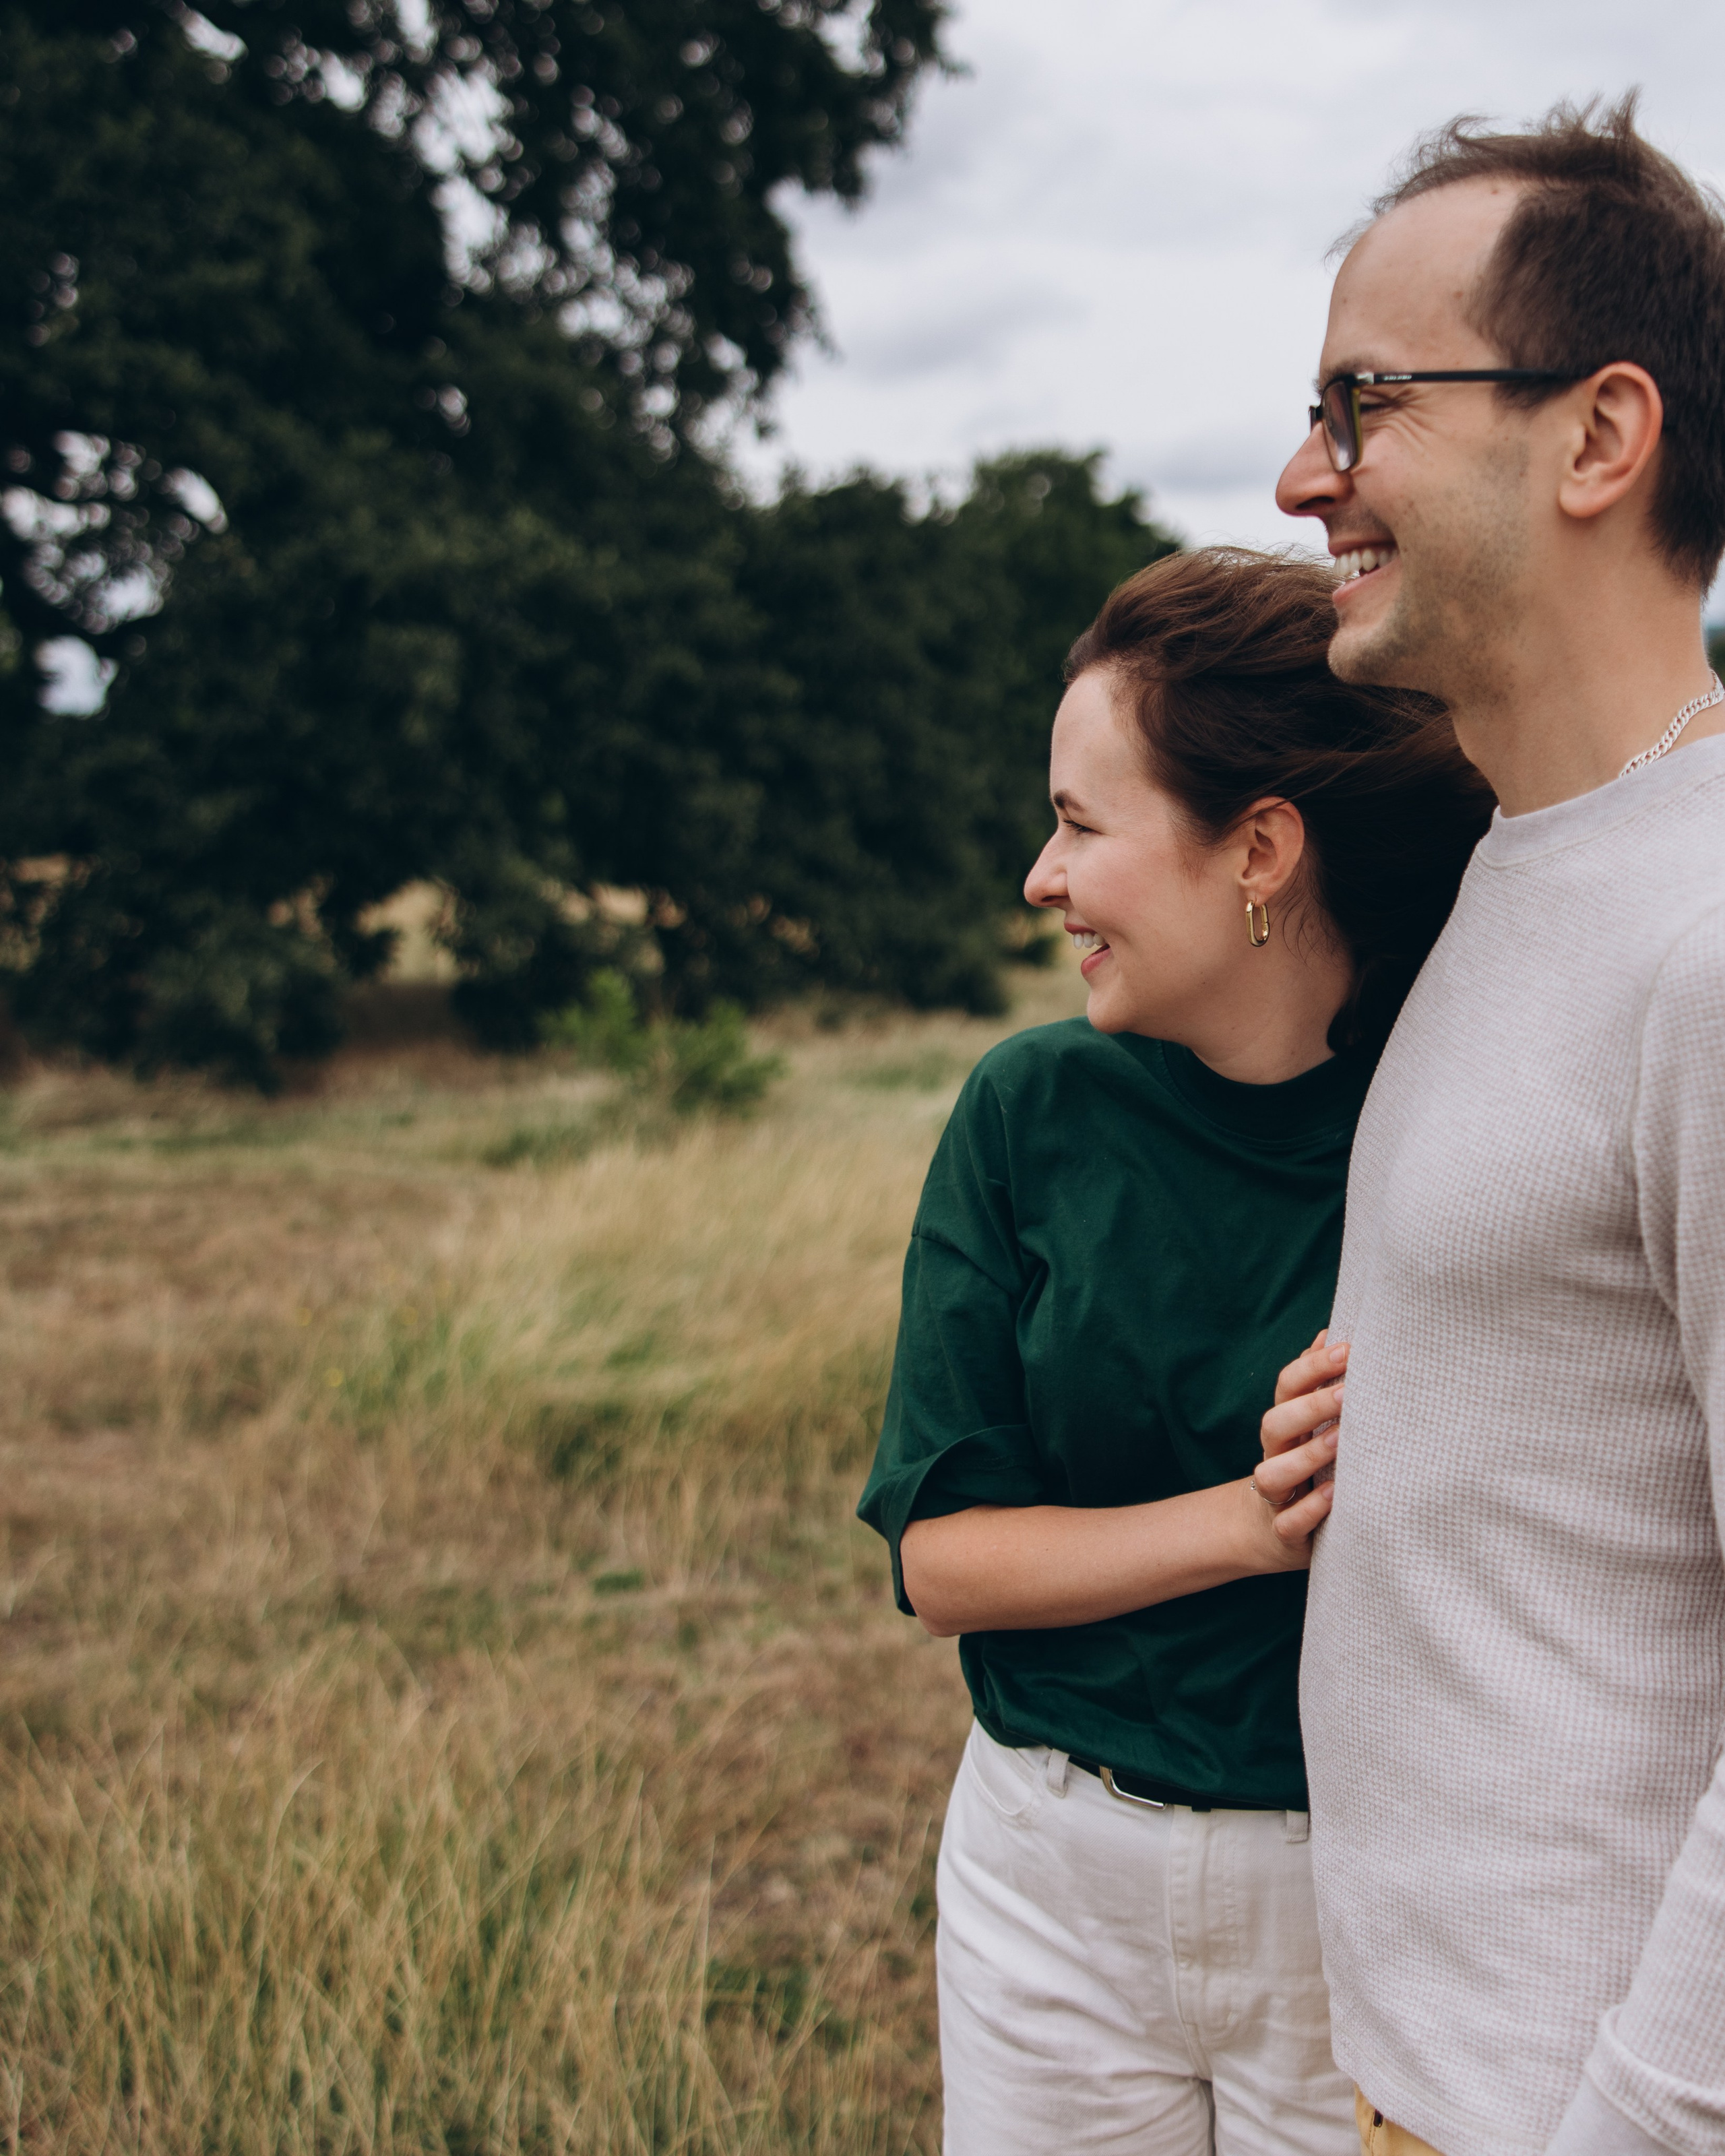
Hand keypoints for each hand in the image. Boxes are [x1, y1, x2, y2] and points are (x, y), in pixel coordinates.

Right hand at [1251, 1330, 1348, 1552]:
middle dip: (1311, 1406)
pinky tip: (1333, 1495)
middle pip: (1276, 1423)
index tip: (1348, 1349)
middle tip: (1349, 1392)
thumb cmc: (1307, 1468)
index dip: (1312, 1367)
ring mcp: (1277, 1494)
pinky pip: (1289, 1522)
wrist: (1272, 1533)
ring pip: (1274, 1473)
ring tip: (1340, 1441)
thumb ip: (1319, 1383)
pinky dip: (1308, 1509)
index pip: (1287, 1386)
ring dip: (1306, 1455)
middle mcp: (1275, 1455)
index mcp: (1285, 1424)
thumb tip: (1331, 1333)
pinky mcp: (1284, 1532)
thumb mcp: (1310, 1425)